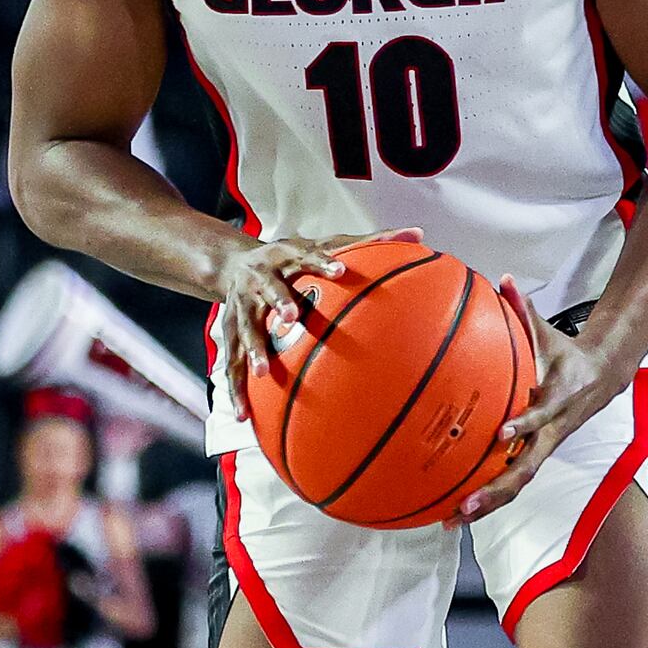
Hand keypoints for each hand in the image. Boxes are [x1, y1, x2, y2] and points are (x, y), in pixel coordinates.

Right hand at [204, 230, 414, 417]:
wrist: (235, 264)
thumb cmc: (292, 257)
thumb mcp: (324, 244)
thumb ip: (370, 242)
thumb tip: (417, 232)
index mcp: (286, 257)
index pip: (306, 256)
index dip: (322, 263)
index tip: (340, 271)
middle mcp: (260, 279)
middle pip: (269, 289)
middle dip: (279, 302)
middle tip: (291, 317)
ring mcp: (241, 306)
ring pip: (244, 328)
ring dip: (253, 349)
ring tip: (264, 372)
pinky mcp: (230, 330)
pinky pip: (233, 362)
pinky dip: (237, 389)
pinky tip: (243, 415)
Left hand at [461, 279, 617, 520]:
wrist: (603, 378)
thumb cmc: (565, 353)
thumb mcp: (548, 332)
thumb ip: (523, 309)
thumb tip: (502, 279)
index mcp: (557, 399)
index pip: (541, 415)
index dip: (524, 424)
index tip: (502, 432)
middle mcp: (551, 432)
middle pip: (527, 467)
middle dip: (497, 487)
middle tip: (466, 502)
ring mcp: (544, 448)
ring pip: (518, 483)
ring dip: (488, 503)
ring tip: (453, 520)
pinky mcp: (536, 455)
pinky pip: (513, 481)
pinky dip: (488, 498)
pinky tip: (455, 512)